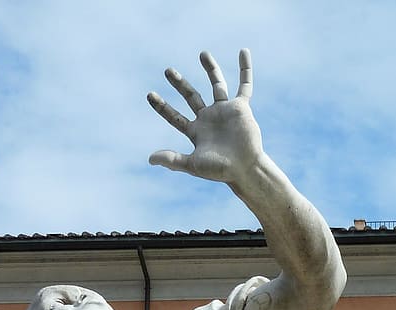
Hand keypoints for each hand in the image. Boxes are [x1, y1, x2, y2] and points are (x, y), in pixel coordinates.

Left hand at [147, 50, 262, 186]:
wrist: (245, 169)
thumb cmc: (221, 170)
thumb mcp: (193, 165)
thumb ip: (173, 160)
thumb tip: (150, 159)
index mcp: (196, 131)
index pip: (174, 116)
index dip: (162, 106)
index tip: (149, 95)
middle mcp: (209, 118)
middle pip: (191, 96)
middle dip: (179, 84)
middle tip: (168, 71)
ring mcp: (225, 111)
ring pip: (217, 85)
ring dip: (210, 69)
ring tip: (203, 53)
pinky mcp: (241, 108)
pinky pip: (245, 85)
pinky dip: (245, 69)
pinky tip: (243, 52)